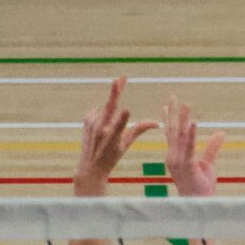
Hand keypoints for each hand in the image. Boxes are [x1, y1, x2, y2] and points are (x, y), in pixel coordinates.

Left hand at [75, 77, 156, 194]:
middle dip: (116, 90)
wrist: (89, 167)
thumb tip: (157, 123)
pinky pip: (99, 111)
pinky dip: (104, 112)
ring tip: (119, 93)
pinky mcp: (86, 121)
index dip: (123, 118)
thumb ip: (139, 129)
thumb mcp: (126, 145)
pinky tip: (106, 118)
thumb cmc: (111, 157)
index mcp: (113, 136)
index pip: (119, 125)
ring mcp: (92, 124)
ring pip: (106, 107)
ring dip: (113, 101)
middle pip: (110, 106)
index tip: (126, 109)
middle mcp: (101, 129)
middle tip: (123, 77)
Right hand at [162, 98, 225, 197]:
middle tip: (172, 96)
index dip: (169, 118)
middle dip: (173, 113)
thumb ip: (212, 147)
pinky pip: (190, 147)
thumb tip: (220, 132)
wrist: (198, 204)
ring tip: (185, 104)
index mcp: (175, 156)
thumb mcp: (207, 163)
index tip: (166, 105)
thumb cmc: (201, 186)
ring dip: (183, 119)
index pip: (171, 134)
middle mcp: (173, 156)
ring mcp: (178, 161)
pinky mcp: (188, 165)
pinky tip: (194, 122)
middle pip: (173, 131)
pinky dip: (192, 134)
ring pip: (180, 136)